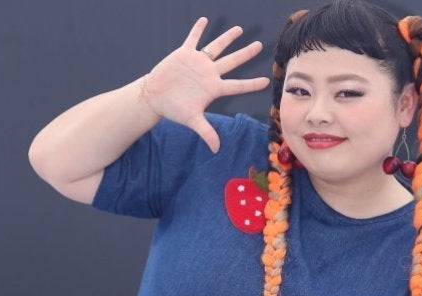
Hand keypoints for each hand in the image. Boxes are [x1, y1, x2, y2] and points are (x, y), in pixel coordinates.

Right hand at [141, 17, 268, 152]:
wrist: (155, 97)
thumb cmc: (174, 109)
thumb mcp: (192, 120)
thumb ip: (206, 132)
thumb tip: (217, 149)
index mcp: (214, 88)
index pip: (237, 85)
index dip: (252, 84)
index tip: (266, 81)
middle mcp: (209, 73)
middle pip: (232, 61)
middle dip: (246, 53)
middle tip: (259, 46)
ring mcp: (198, 63)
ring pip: (216, 47)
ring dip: (227, 38)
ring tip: (239, 29)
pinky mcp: (184, 54)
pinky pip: (193, 39)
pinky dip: (197, 29)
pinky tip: (204, 20)